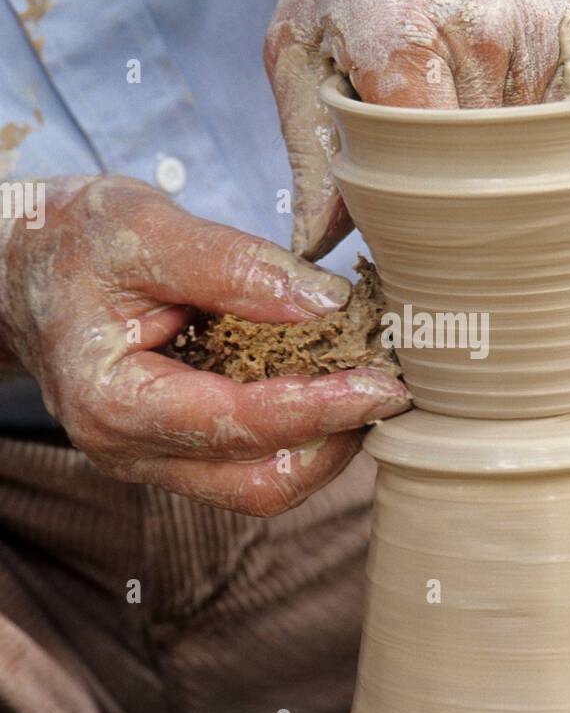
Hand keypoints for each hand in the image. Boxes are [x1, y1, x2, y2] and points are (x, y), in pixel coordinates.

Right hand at [0, 176, 408, 513]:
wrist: (19, 266)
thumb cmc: (71, 241)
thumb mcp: (144, 227)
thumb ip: (233, 266)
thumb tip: (325, 304)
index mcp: (114, 403)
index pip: (239, 427)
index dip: (321, 408)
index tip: (386, 384)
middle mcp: (130, 452)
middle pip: (260, 484)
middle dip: (334, 441)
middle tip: (390, 386)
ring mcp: (153, 459)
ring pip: (261, 485)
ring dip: (324, 442)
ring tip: (367, 380)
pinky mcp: (176, 447)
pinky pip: (250, 461)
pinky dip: (300, 429)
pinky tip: (330, 379)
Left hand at [265, 0, 569, 258]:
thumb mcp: (301, 41)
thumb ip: (308, 148)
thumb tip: (312, 246)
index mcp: (399, 37)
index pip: (418, 169)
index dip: (408, 201)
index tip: (394, 210)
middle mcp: (480, 33)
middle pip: (473, 169)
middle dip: (446, 180)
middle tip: (418, 156)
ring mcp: (540, 34)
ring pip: (523, 154)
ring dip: (491, 152)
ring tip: (456, 98)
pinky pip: (564, 127)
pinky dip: (533, 128)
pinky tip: (497, 86)